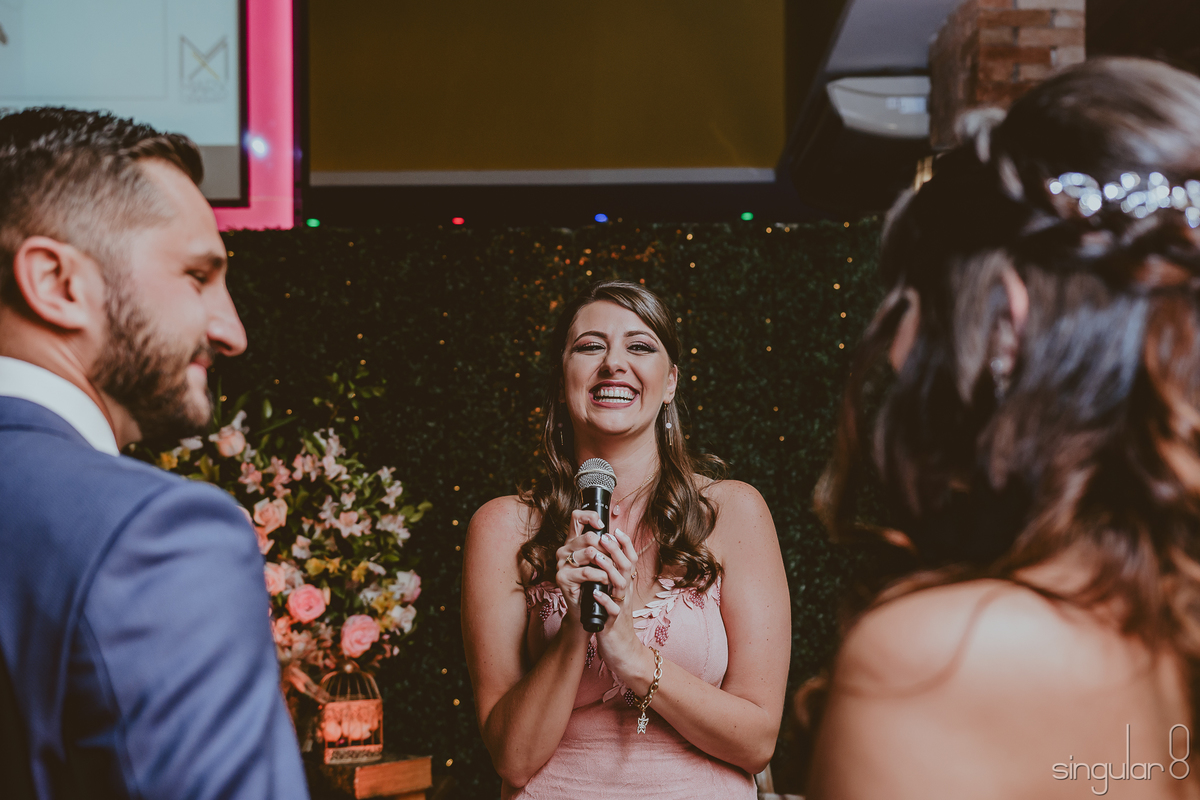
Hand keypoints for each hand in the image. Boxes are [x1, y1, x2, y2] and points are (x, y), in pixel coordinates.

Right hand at [554, 511, 627, 627]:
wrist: (588, 609)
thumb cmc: (596, 584)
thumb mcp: (603, 562)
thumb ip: (606, 547)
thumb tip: (616, 534)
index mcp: (574, 542)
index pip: (576, 518)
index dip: (590, 516)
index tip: (602, 526)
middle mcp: (565, 549)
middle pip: (588, 536)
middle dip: (607, 548)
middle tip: (614, 560)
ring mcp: (561, 563)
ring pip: (589, 552)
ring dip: (606, 563)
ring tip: (611, 573)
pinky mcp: (562, 577)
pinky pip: (586, 571)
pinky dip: (601, 576)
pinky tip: (604, 581)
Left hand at [589, 529, 647, 676]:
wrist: (623, 650)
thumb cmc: (614, 619)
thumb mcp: (615, 595)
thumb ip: (612, 577)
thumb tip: (605, 556)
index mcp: (626, 585)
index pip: (630, 560)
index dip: (625, 544)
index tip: (616, 529)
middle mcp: (626, 593)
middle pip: (626, 567)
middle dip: (616, 550)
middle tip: (605, 535)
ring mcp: (621, 606)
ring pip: (620, 584)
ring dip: (609, 570)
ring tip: (598, 558)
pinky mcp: (613, 622)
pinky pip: (611, 609)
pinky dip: (603, 600)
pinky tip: (594, 592)